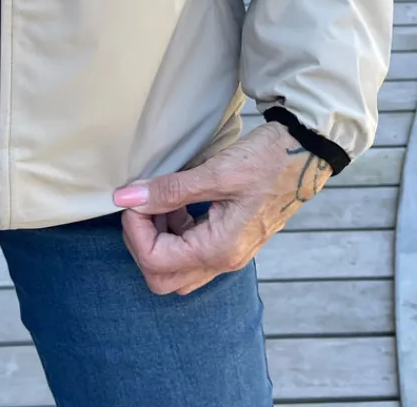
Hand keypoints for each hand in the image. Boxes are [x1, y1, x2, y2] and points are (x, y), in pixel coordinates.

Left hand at [113, 120, 331, 295]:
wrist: (306, 155)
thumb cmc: (267, 161)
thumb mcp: (216, 171)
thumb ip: (169, 190)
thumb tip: (126, 198)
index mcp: (219, 249)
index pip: (155, 261)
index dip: (135, 230)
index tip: (136, 198)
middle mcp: (223, 261)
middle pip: (161, 278)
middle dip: (141, 243)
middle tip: (143, 206)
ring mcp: (228, 254)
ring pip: (175, 270)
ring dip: (157, 239)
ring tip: (160, 201)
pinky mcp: (230, 242)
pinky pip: (190, 254)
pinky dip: (174, 233)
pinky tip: (178, 203)